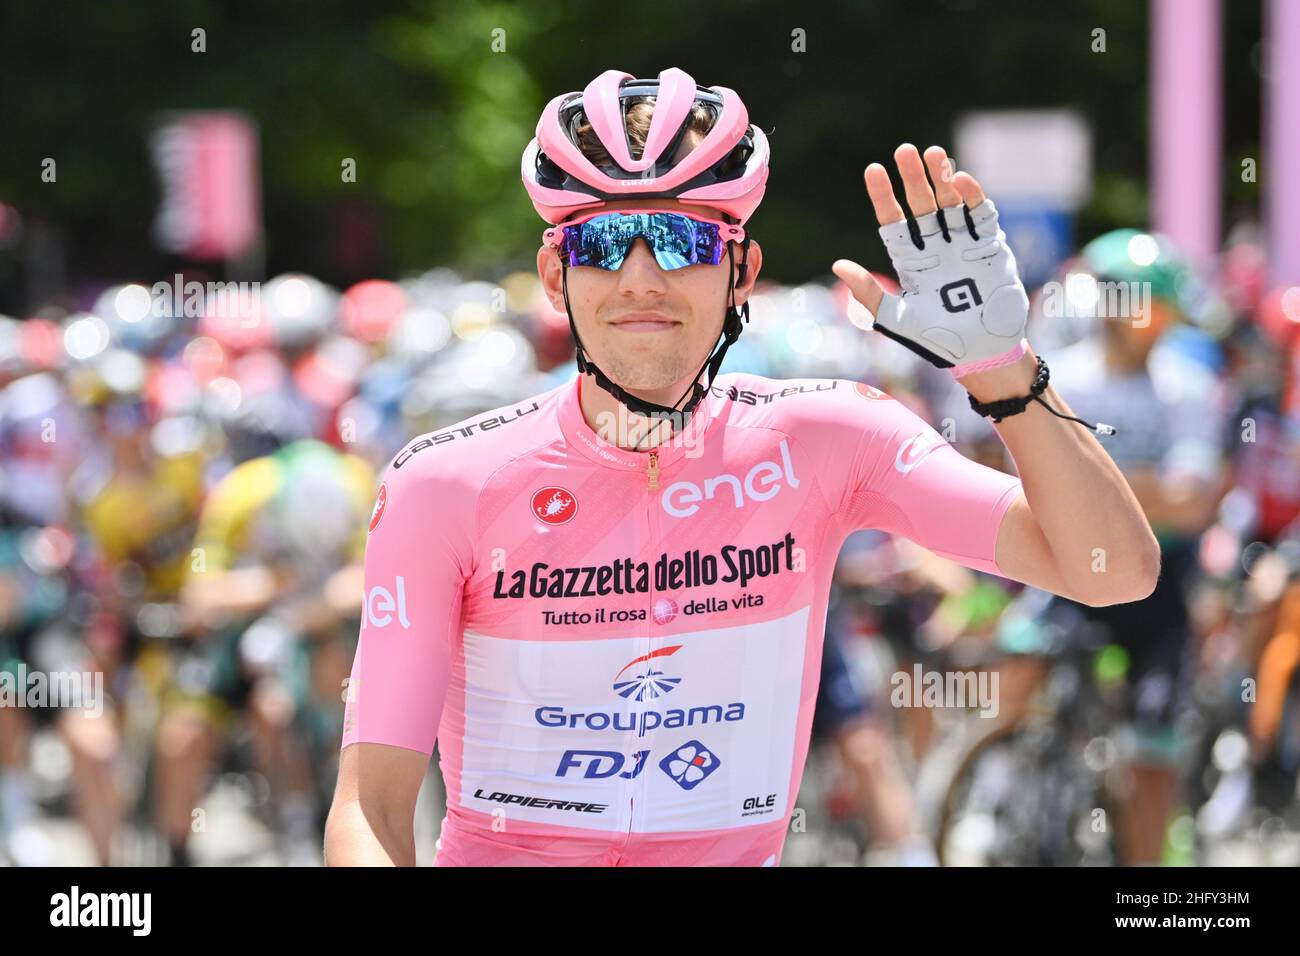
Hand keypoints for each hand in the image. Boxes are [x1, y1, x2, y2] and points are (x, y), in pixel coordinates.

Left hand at [832, 144, 1028, 376]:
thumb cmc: (938, 341)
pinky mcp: (989, 247)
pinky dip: (973, 197)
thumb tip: (837, 266)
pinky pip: (980, 216)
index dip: (884, 196)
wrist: (983, 353)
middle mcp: (936, 249)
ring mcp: (963, 245)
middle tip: (905, 151)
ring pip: (950, 204)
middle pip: (921, 205)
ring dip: (943, 179)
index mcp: (911, 262)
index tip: (874, 170)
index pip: (893, 221)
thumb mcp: (897, 319)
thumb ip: (869, 292)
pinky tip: (962, 179)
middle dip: (914, 179)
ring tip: (935, 154)